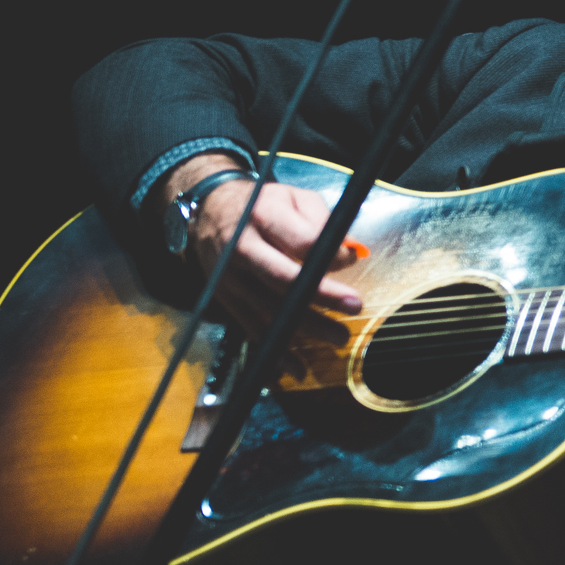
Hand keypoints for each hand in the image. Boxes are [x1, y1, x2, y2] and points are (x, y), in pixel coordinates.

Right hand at [159, 155, 362, 340]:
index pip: (302, 240)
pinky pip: (251, 328)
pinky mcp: (225, 298)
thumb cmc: (263, 205)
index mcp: (263, 216)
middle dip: (322, 295)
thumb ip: (323, 222)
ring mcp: (230, 277)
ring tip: (339, 336)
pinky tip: (297, 366)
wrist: (210, 211)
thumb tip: (352, 252)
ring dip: (307, 327)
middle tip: (355, 306)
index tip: (353, 260)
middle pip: (284, 278)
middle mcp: (242, 248)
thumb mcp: (294, 197)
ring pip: (269, 308)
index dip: (330, 254)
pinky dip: (275, 350)